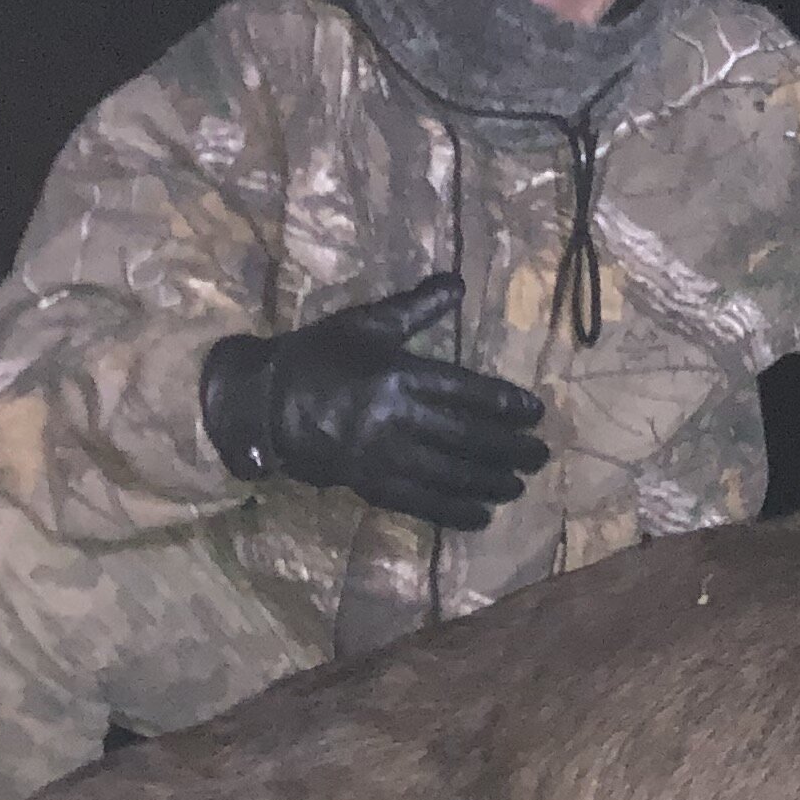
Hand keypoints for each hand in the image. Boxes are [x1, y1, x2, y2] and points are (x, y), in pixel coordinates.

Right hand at [200, 275, 548, 529]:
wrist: (258, 401)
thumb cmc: (315, 356)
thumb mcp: (365, 325)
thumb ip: (415, 308)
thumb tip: (458, 282)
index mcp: (400, 375)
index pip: (468, 392)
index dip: (508, 405)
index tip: (536, 414)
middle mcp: (397, 418)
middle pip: (467, 437)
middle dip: (510, 449)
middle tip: (541, 456)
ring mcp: (382, 455)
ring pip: (449, 474)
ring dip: (490, 482)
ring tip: (519, 486)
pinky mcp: (367, 484)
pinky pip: (419, 504)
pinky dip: (453, 512)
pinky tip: (482, 516)